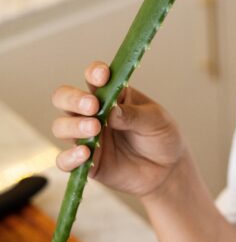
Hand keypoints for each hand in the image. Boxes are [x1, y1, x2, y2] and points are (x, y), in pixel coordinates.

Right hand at [50, 60, 188, 197]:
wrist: (168, 168)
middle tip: (93, 106)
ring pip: (61, 127)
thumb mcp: (156, 120)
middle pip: (64, 99)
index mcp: (112, 96)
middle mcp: (93, 114)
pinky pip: (65, 160)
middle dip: (74, 99)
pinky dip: (70, 157)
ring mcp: (87, 138)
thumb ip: (134, 114)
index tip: (102, 76)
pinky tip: (85, 154)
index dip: (94, 73)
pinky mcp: (86, 163)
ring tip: (95, 128)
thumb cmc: (161, 137)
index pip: (93, 78)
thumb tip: (112, 111)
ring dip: (74, 126)